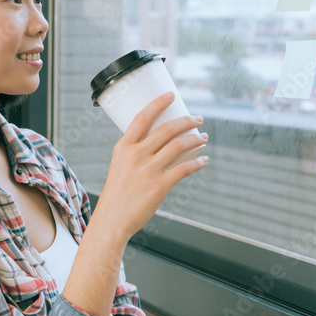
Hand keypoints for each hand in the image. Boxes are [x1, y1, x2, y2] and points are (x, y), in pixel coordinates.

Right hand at [96, 92, 207, 241]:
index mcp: (123, 147)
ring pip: (178, 145)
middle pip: (167, 129)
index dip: (158, 103)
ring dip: (195, 139)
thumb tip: (160, 142)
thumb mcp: (119, 166)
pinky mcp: (159, 186)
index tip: (171, 95)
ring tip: (203, 137)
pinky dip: (197, 162)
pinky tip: (203, 160)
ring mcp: (148, 170)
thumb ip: (136, 152)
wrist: (112, 220)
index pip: (142, 117)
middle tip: (197, 118)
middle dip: (186, 120)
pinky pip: (184, 168)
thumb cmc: (117, 194)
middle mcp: (136, 155)